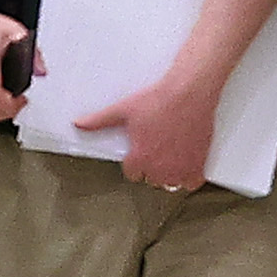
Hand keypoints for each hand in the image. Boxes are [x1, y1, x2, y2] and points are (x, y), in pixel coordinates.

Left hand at [73, 68, 222, 193]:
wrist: (189, 92)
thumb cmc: (159, 99)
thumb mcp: (123, 109)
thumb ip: (99, 121)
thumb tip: (79, 124)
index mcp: (139, 158)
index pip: (132, 174)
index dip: (134, 163)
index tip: (139, 153)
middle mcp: (159, 167)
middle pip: (151, 180)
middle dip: (151, 169)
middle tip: (155, 152)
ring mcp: (180, 167)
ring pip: (170, 184)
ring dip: (169, 175)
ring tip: (168, 160)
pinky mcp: (198, 163)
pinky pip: (192, 183)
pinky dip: (189, 177)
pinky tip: (186, 166)